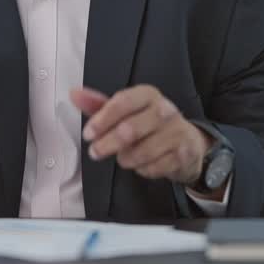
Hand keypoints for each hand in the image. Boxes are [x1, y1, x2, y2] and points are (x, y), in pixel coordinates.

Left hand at [69, 85, 212, 187]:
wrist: (189, 142)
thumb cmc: (149, 124)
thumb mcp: (126, 111)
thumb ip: (99, 104)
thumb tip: (74, 93)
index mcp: (148, 94)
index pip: (123, 102)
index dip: (102, 119)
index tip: (88, 134)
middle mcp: (165, 110)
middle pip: (130, 129)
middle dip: (107, 144)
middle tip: (95, 152)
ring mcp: (177, 132)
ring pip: (141, 152)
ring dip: (125, 159)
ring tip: (123, 157)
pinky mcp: (183, 154)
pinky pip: (154, 167)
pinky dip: (142, 169)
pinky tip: (142, 164)